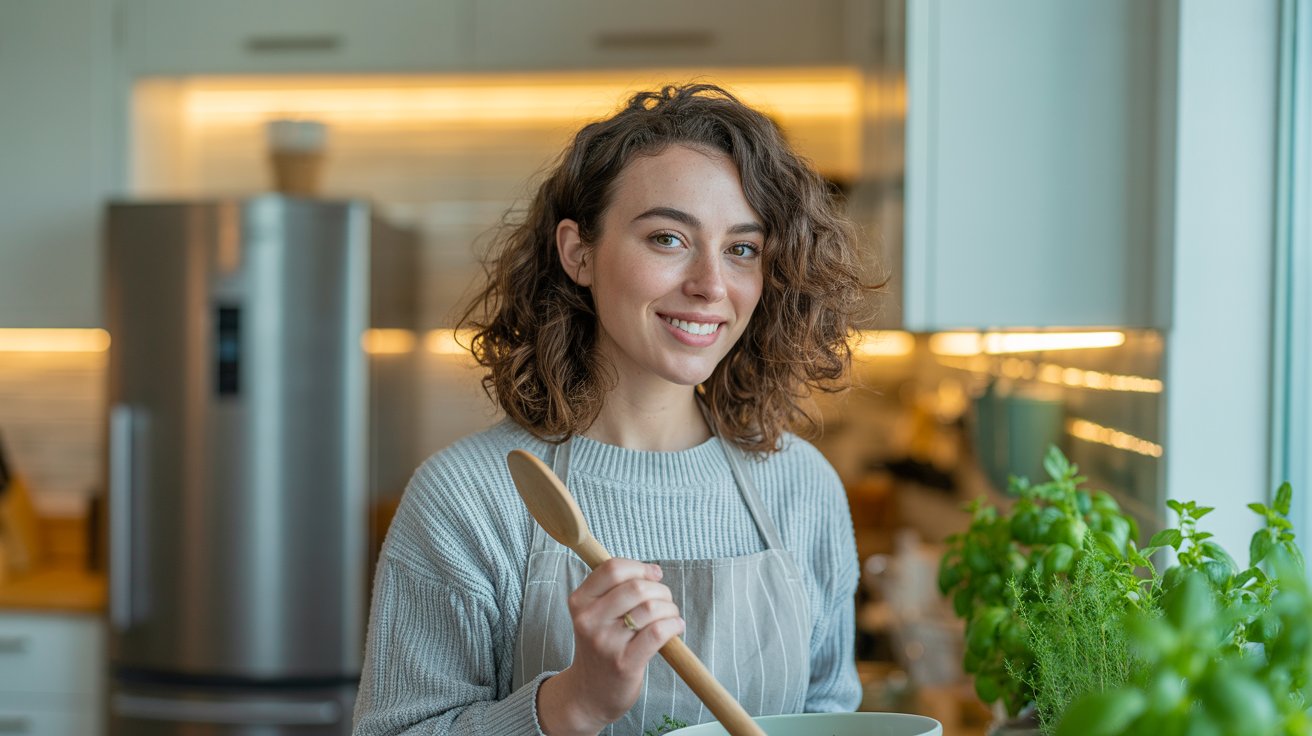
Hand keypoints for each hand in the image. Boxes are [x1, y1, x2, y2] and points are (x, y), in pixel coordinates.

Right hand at [537, 558, 684, 735]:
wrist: (589, 694)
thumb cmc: (601, 647)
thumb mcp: (595, 615)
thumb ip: (616, 590)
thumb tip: (653, 572)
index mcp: (580, 602)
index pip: (612, 569)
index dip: (640, 568)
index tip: (653, 575)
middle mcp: (589, 620)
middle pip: (636, 587)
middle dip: (660, 590)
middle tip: (665, 601)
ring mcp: (606, 643)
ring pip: (650, 608)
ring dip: (670, 609)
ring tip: (671, 616)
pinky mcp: (625, 663)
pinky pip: (658, 632)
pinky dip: (673, 625)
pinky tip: (675, 628)